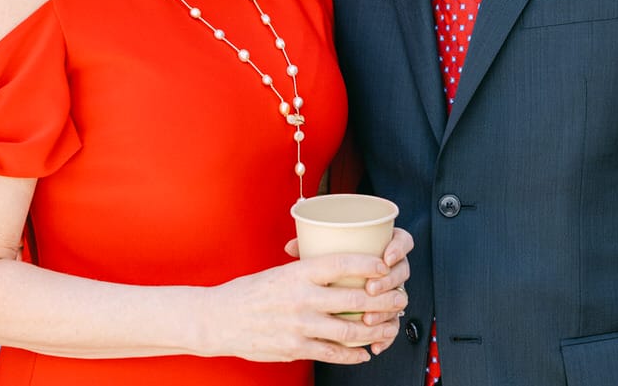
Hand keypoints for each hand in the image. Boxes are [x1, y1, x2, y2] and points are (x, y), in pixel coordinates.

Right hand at [207, 233, 411, 364]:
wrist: (218, 319)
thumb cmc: (249, 293)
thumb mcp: (279, 272)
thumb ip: (308, 271)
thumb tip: (337, 265)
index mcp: (298, 273)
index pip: (342, 263)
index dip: (370, 264)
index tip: (385, 265)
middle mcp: (302, 298)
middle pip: (356, 298)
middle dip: (384, 300)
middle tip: (399, 299)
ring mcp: (300, 325)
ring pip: (351, 329)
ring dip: (376, 330)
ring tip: (388, 328)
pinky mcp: (295, 348)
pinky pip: (334, 353)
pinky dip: (355, 354)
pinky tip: (364, 352)